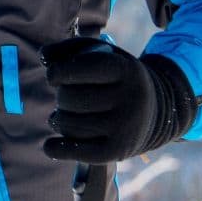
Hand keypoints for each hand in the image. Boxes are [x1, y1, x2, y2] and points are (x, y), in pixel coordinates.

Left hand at [41, 37, 198, 162]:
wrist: (157, 111)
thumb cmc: (117, 78)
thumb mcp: (102, 54)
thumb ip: (69, 49)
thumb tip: (45, 56)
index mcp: (125, 69)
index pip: (80, 68)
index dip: (58, 72)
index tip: (54, 76)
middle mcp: (129, 99)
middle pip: (70, 98)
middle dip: (60, 96)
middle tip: (67, 97)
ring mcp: (125, 127)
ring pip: (69, 124)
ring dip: (57, 120)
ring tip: (64, 116)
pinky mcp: (118, 151)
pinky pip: (77, 151)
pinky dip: (57, 149)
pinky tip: (50, 145)